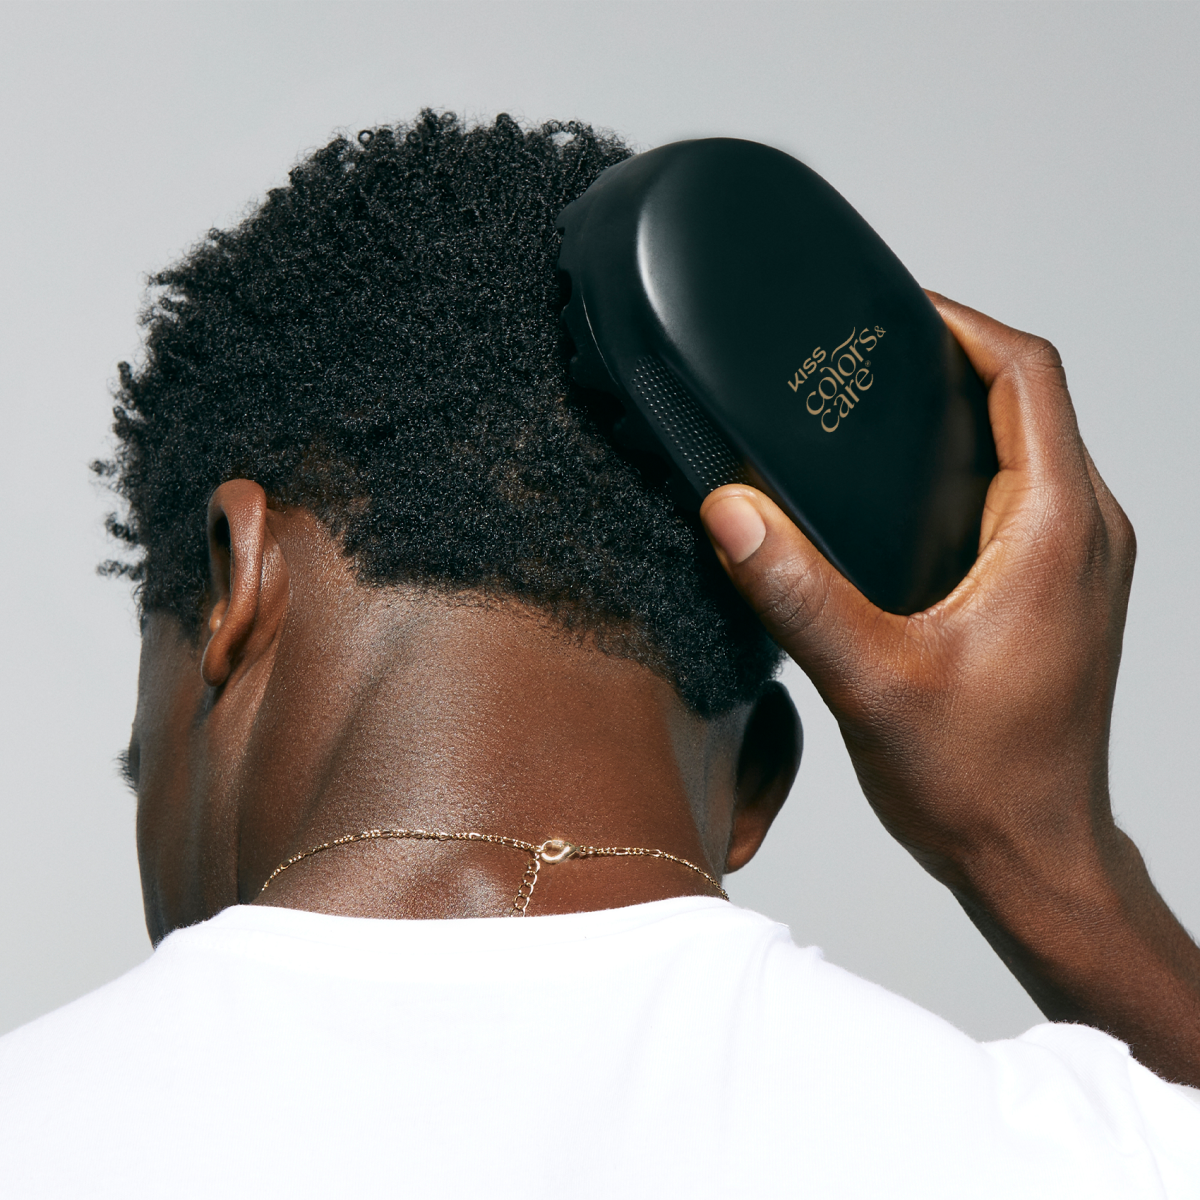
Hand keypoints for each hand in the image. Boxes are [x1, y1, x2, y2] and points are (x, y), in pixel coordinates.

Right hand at [701, 294, 1199, 1082]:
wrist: (1036, 852)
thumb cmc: (980, 779)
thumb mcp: (872, 680)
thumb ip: (797, 590)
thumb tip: (732, 510)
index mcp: (1053, 528)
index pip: (1028, 376)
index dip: (962, 324)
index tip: (895, 312)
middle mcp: (1084, 532)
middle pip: (1031, 399)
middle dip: (952, 361)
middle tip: (864, 360)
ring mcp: (1080, 562)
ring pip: (1033, 445)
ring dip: (963, 414)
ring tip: (875, 413)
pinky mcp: (1064, 590)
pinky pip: (1029, 492)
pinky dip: (974, 465)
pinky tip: (906, 495)